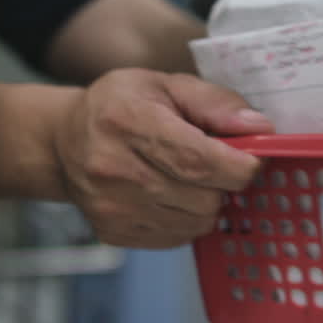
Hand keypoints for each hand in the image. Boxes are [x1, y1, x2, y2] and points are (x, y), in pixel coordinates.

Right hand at [52, 68, 273, 248]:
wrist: (63, 142)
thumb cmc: (120, 106)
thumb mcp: (165, 85)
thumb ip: (215, 103)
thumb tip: (259, 129)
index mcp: (127, 121)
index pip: (197, 161)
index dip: (239, 167)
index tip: (252, 160)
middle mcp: (113, 169)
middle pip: (203, 198)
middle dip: (223, 184)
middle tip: (215, 164)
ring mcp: (111, 207)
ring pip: (195, 223)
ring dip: (206, 203)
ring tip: (188, 178)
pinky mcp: (114, 233)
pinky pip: (178, 238)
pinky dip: (186, 219)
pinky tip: (170, 195)